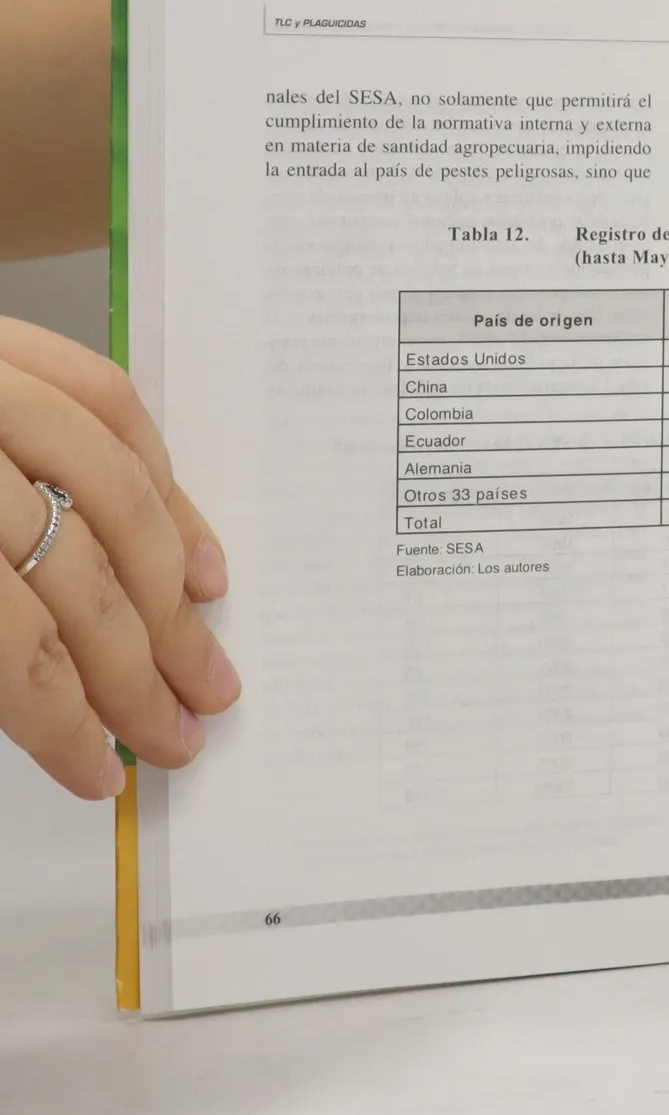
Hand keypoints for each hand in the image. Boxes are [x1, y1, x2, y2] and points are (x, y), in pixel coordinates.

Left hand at [0, 318, 239, 798]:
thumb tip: (31, 711)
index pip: (10, 649)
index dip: (62, 723)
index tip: (99, 776)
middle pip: (75, 577)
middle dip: (138, 670)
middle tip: (180, 732)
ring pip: (115, 494)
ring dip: (173, 591)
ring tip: (202, 661)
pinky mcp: (3, 337)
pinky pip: (110, 399)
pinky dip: (162, 477)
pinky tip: (189, 549)